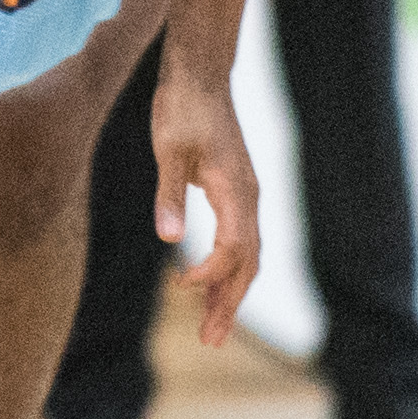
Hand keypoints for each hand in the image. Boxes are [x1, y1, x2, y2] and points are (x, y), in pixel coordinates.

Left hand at [148, 54, 258, 344]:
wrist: (200, 77)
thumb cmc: (182, 109)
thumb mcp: (168, 150)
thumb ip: (169, 194)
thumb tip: (170, 239)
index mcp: (237, 192)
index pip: (234, 249)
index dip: (211, 275)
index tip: (181, 287)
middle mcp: (250, 198)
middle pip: (248, 262)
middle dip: (230, 302)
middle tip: (210, 341)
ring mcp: (246, 196)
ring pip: (246, 255)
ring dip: (230, 291)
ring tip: (211, 328)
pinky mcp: (236, 193)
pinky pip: (238, 240)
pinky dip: (226, 268)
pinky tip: (206, 284)